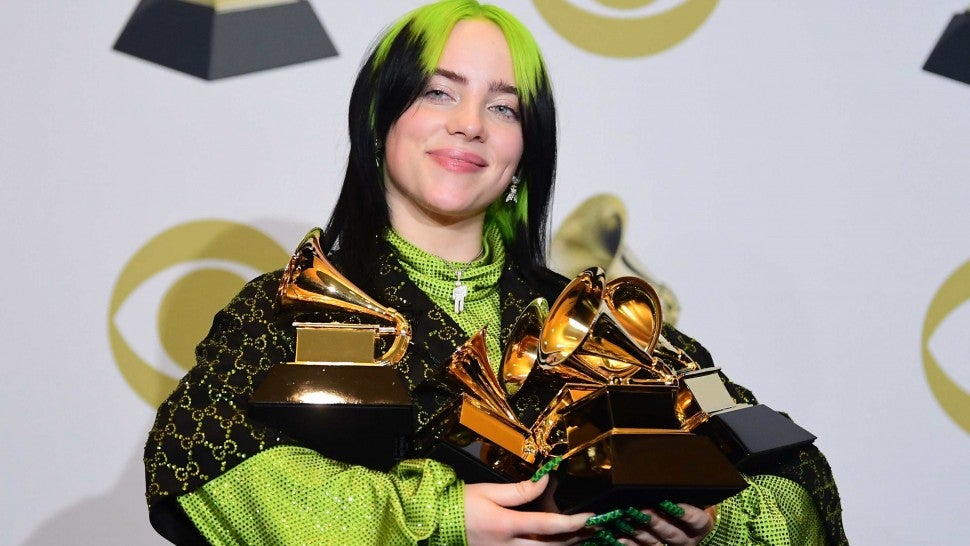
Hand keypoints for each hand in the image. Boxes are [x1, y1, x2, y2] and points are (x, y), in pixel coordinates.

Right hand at [463, 475, 592, 545]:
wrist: (433, 524)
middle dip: (576, 538)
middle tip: (595, 528)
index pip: (547, 526)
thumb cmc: (459, 504)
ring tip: (582, 535)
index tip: (590, 516)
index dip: (572, 523)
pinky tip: (556, 542)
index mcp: (505, 526)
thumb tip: (546, 481)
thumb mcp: (489, 491)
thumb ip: (520, 489)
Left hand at [619, 503, 713, 545]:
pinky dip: (631, 544)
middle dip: (656, 521)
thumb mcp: (695, 500)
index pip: (696, 520)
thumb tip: (671, 478)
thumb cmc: (692, 507)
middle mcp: (687, 539)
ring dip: (639, 531)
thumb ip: (685, 495)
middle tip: (642, 510)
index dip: (685, 512)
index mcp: (700, 526)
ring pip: (655, 542)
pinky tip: (620, 538)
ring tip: (626, 520)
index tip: (672, 503)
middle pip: (672, 533)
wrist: (694, 528)